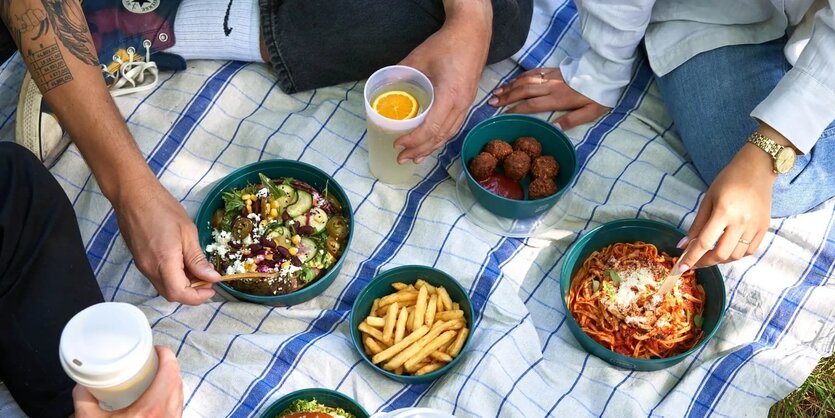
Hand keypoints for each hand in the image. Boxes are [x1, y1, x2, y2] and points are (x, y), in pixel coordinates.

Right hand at [73, 346, 183, 417]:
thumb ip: (84, 400)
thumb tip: (82, 385)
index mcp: (153, 408)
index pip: (171, 371)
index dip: (167, 354)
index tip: (156, 348)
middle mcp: (169, 414)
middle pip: (178, 380)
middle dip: (168, 366)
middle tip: (153, 359)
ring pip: (180, 394)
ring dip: (171, 381)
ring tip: (155, 376)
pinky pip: (177, 407)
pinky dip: (171, 397)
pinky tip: (158, 398)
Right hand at [113, 178, 219, 304]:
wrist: (133, 196)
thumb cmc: (162, 209)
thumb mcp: (188, 232)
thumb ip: (198, 259)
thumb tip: (211, 278)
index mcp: (163, 262)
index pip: (179, 294)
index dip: (198, 297)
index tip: (212, 288)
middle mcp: (150, 269)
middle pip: (171, 295)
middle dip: (192, 293)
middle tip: (208, 279)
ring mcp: (142, 266)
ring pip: (164, 287)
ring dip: (183, 285)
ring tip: (198, 270)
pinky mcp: (140, 261)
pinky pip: (158, 277)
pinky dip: (173, 277)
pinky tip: (183, 264)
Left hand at [394, 4, 491, 163]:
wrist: (473, 32)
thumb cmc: (447, 44)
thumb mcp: (418, 57)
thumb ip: (400, 73)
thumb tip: (382, 86)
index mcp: (450, 95)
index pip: (431, 128)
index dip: (414, 140)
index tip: (398, 144)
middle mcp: (461, 104)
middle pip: (440, 136)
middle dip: (420, 150)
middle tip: (401, 158)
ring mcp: (467, 103)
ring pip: (449, 134)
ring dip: (431, 147)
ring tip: (415, 158)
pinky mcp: (468, 101)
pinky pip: (454, 126)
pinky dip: (441, 137)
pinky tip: (432, 142)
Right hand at [489, 67, 609, 130]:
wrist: (606, 70)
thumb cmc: (599, 94)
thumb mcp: (591, 112)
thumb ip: (571, 120)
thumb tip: (553, 129)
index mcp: (558, 98)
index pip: (531, 105)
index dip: (515, 109)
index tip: (503, 114)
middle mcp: (551, 86)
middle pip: (523, 91)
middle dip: (506, 97)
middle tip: (491, 103)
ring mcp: (551, 76)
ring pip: (525, 80)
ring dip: (510, 86)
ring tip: (496, 93)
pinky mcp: (553, 70)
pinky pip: (533, 72)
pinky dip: (520, 76)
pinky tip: (512, 81)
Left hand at [677, 144, 775, 269]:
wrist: (757, 169)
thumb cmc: (728, 181)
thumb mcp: (708, 199)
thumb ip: (696, 224)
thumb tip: (683, 245)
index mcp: (724, 211)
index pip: (705, 242)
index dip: (692, 257)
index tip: (682, 268)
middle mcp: (742, 221)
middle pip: (722, 254)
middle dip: (705, 262)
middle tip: (695, 262)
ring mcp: (755, 226)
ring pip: (736, 255)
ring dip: (720, 259)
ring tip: (710, 254)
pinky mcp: (764, 228)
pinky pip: (749, 251)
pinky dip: (736, 255)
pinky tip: (727, 250)